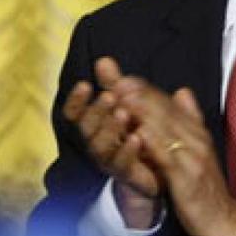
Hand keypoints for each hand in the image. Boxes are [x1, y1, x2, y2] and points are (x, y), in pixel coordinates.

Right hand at [63, 57, 161, 227]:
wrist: (160, 174)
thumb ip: (115, 85)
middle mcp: (97, 143)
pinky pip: (121, 164)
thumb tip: (104, 60)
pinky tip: (137, 137)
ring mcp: (109, 161)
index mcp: (95, 126)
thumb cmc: (141, 135)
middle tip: (109, 96)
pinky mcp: (126, 175)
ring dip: (110, 129)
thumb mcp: (130, 105)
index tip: (85, 84)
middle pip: (86, 127)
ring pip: (100, 146)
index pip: (75, 113)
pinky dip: (127, 150)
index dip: (76, 100)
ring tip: (123, 113)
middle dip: (96, 111)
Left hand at [115, 78, 235, 235]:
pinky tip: (136, 133)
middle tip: (114, 81)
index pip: (168, 103)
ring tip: (119, 98)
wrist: (223, 221)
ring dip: (141, 111)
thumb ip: (189, 120)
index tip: (121, 78)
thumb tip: (182, 91)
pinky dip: (152, 143)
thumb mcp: (197, 150)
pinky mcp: (188, 177)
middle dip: (139, 94)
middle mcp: (196, 139)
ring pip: (166, 127)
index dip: (144, 89)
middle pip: (165, 110)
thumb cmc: (203, 186)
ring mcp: (193, 157)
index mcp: (196, 131)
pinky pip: (168, 156)